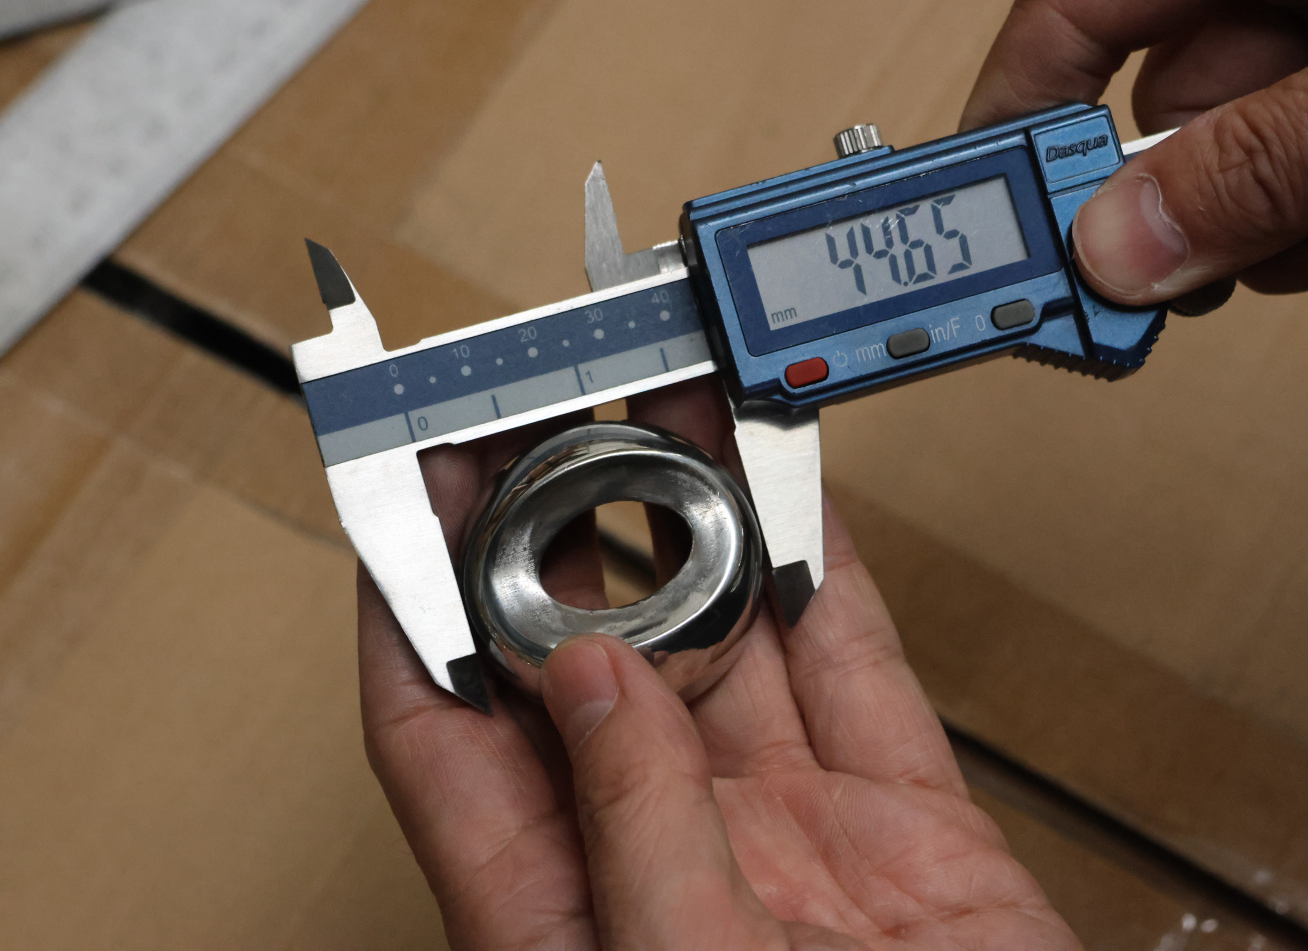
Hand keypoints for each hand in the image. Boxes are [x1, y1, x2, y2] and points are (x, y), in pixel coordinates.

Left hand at [358, 380, 1080, 949]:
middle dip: (563, 527)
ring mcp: (785, 832)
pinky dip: (830, 573)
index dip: (411, 605)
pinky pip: (857, 665)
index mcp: (559, 917)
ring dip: (701, 523)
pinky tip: (798, 492)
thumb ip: (634, 829)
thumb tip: (589, 676)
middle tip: (552, 415)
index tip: (405, 495)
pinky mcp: (900, 823)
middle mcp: (662, 855)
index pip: (442, 732)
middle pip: (588, 655)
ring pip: (726, 637)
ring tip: (675, 409)